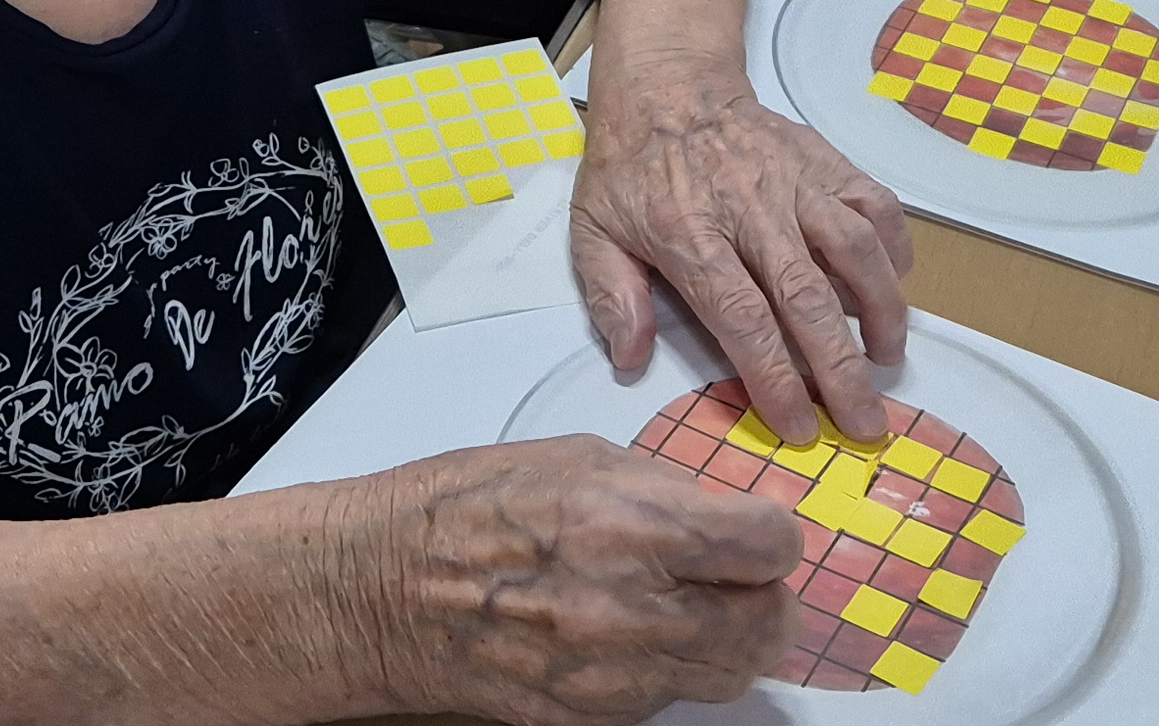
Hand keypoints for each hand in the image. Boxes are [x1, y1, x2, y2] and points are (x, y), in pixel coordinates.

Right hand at [374, 438, 800, 725]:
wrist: (384, 592)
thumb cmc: (466, 510)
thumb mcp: (577, 459)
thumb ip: (666, 491)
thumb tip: (730, 514)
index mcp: (630, 529)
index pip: (769, 547)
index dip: (774, 534)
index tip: (759, 529)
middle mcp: (631, 612)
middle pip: (769, 627)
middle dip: (767, 596)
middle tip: (741, 575)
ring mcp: (613, 679)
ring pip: (729, 674)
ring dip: (726, 638)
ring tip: (686, 604)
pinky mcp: (591, 722)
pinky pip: (668, 701)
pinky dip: (669, 668)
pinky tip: (631, 633)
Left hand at [574, 49, 912, 448]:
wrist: (668, 84)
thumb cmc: (630, 167)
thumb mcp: (593, 229)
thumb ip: (612, 296)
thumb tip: (631, 360)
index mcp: (691, 235)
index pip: (742, 318)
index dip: (775, 377)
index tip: (799, 428)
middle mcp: (751, 209)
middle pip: (807, 298)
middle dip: (841, 369)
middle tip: (867, 423)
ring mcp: (795, 181)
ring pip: (854, 250)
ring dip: (882, 310)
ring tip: (889, 358)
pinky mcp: (824, 160)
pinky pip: (874, 203)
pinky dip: (894, 246)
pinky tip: (896, 283)